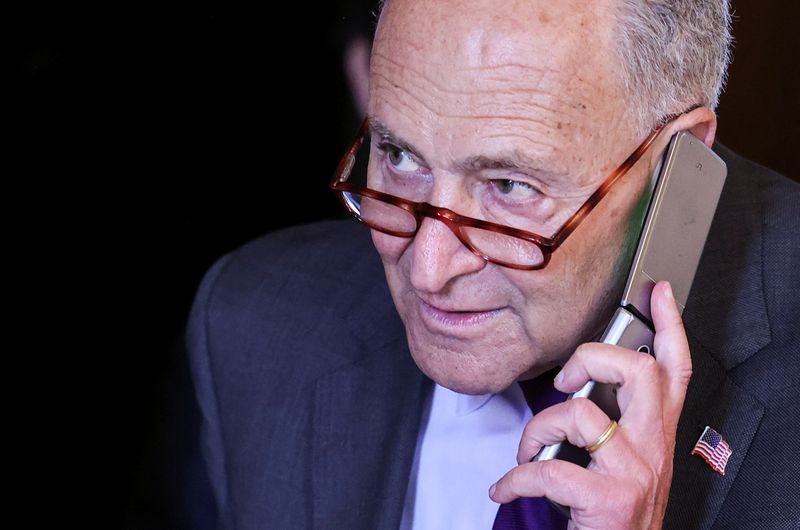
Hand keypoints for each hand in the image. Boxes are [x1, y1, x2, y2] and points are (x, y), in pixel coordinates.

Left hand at [489, 281, 692, 528]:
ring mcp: (636, 473)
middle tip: (564, 381)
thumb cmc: (612, 514)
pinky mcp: (610, 499)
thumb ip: (614, 426)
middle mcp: (654, 449)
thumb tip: (574, 392)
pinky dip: (516, 478)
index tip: (659, 293)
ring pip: (583, 414)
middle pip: (639, 372)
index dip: (670, 326)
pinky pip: (550, 468)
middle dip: (591, 359)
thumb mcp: (625, 465)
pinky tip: (506, 487)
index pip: (675, 370)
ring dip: (538, 429)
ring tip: (526, 454)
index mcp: (656, 435)